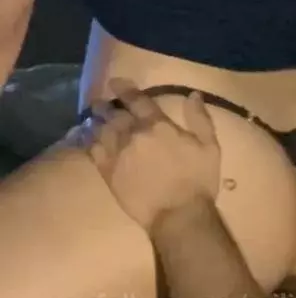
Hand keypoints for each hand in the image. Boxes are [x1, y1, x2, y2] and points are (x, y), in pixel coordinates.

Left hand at [86, 81, 220, 231]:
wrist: (178, 216)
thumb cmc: (198, 180)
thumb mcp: (209, 146)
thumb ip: (200, 119)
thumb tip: (193, 95)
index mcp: (158, 125)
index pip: (137, 99)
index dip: (124, 88)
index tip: (115, 82)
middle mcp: (134, 134)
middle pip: (114, 113)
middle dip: (106, 105)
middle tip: (100, 101)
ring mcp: (118, 154)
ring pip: (100, 129)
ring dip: (95, 119)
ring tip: (91, 116)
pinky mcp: (109, 173)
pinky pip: (92, 151)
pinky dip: (87, 140)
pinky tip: (84, 136)